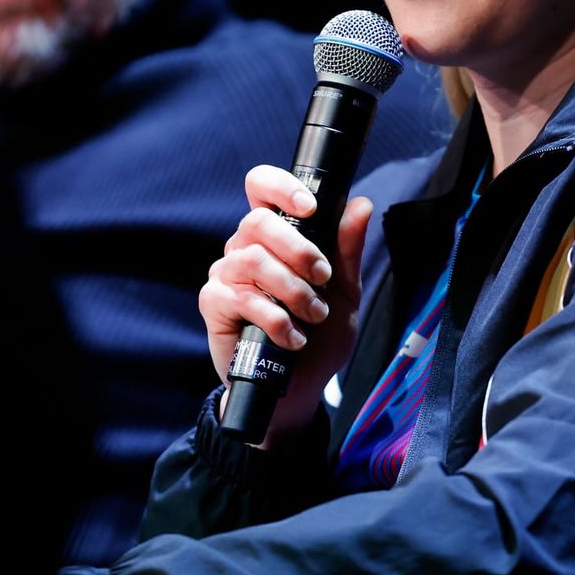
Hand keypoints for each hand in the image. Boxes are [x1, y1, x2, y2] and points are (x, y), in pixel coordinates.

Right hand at [201, 165, 372, 440]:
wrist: (298, 388)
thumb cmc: (320, 335)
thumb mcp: (344, 292)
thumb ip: (347, 250)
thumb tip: (360, 204)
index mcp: (275, 234)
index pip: (261, 187)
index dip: (281, 187)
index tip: (311, 207)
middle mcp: (245, 246)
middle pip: (258, 220)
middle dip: (299, 249)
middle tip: (323, 279)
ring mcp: (225, 273)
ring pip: (252, 259)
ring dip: (292, 291)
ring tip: (313, 316)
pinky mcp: (214, 303)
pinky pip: (240, 297)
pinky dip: (274, 319)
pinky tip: (292, 338)